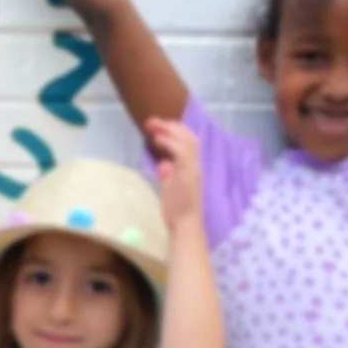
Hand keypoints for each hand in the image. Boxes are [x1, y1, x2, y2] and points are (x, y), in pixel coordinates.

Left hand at [147, 116, 203, 230]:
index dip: (174, 131)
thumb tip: (163, 164)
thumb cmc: (177, 211)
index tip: (157, 126)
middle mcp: (195, 166)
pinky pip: (182, 153)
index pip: (187, 142)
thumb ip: (167, 176)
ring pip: (187, 141)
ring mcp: (193, 169)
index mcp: (191, 168)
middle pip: (189, 136)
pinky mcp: (189, 175)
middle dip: (171, 125)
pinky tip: (157, 139)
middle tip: (152, 121)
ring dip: (169, 130)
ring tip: (154, 127)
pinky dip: (170, 143)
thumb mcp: (169, 189)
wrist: (185, 226)